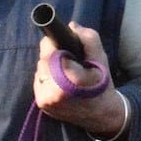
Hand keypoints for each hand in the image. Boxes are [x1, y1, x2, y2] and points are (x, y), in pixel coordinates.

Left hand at [33, 22, 126, 136]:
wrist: (102, 115)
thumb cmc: (102, 84)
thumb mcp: (101, 59)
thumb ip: (88, 39)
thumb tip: (72, 26)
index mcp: (70, 79)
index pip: (49, 51)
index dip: (53, 44)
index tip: (60, 44)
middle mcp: (54, 91)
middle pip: (43, 60)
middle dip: (53, 56)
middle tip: (68, 60)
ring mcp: (45, 99)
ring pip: (39, 71)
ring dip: (49, 67)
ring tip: (65, 72)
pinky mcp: (42, 104)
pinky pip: (38, 82)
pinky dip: (47, 79)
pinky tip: (60, 82)